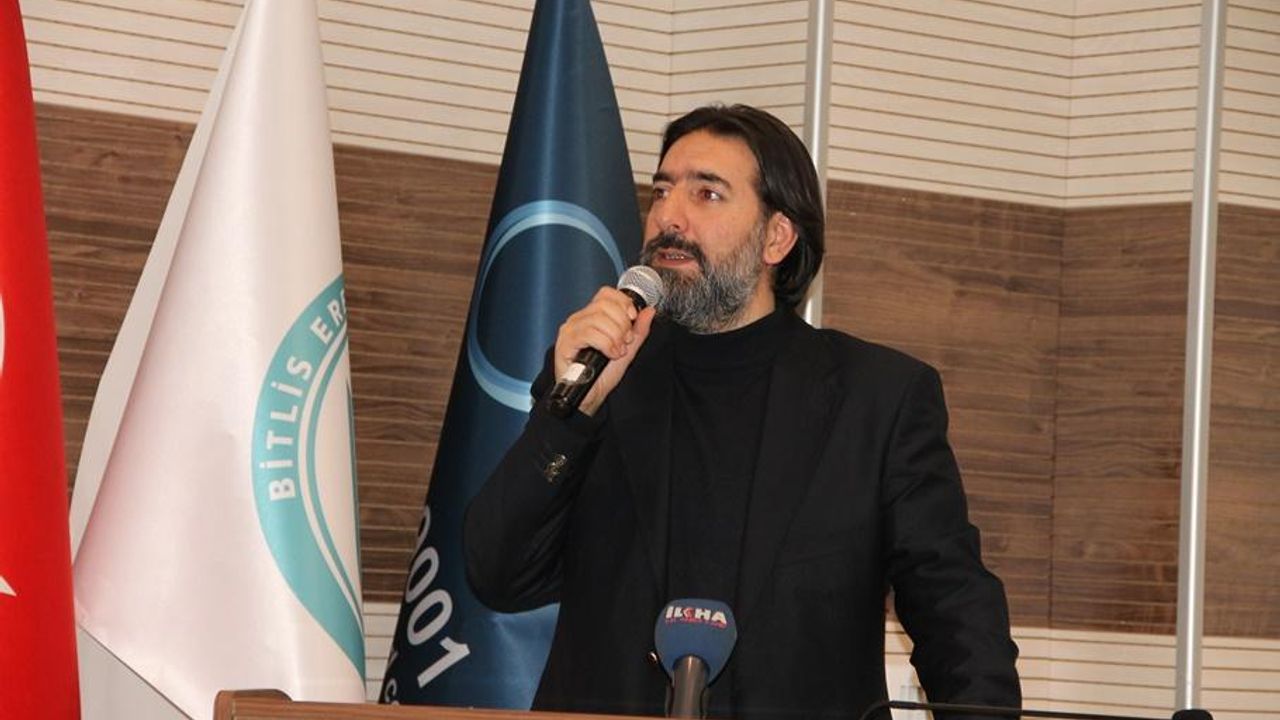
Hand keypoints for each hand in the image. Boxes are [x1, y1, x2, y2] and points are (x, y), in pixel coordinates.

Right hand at [553, 287, 656, 415]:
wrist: (589, 398)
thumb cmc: (602, 374)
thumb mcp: (627, 351)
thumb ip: (638, 331)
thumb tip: (649, 310)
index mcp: (591, 316)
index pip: (606, 294)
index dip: (623, 303)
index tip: (632, 319)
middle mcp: (578, 319)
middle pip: (604, 304)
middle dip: (622, 324)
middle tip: (625, 342)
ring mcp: (570, 330)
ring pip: (598, 319)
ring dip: (615, 336)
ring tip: (617, 351)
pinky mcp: (565, 343)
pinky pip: (589, 333)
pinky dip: (606, 344)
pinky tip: (610, 355)